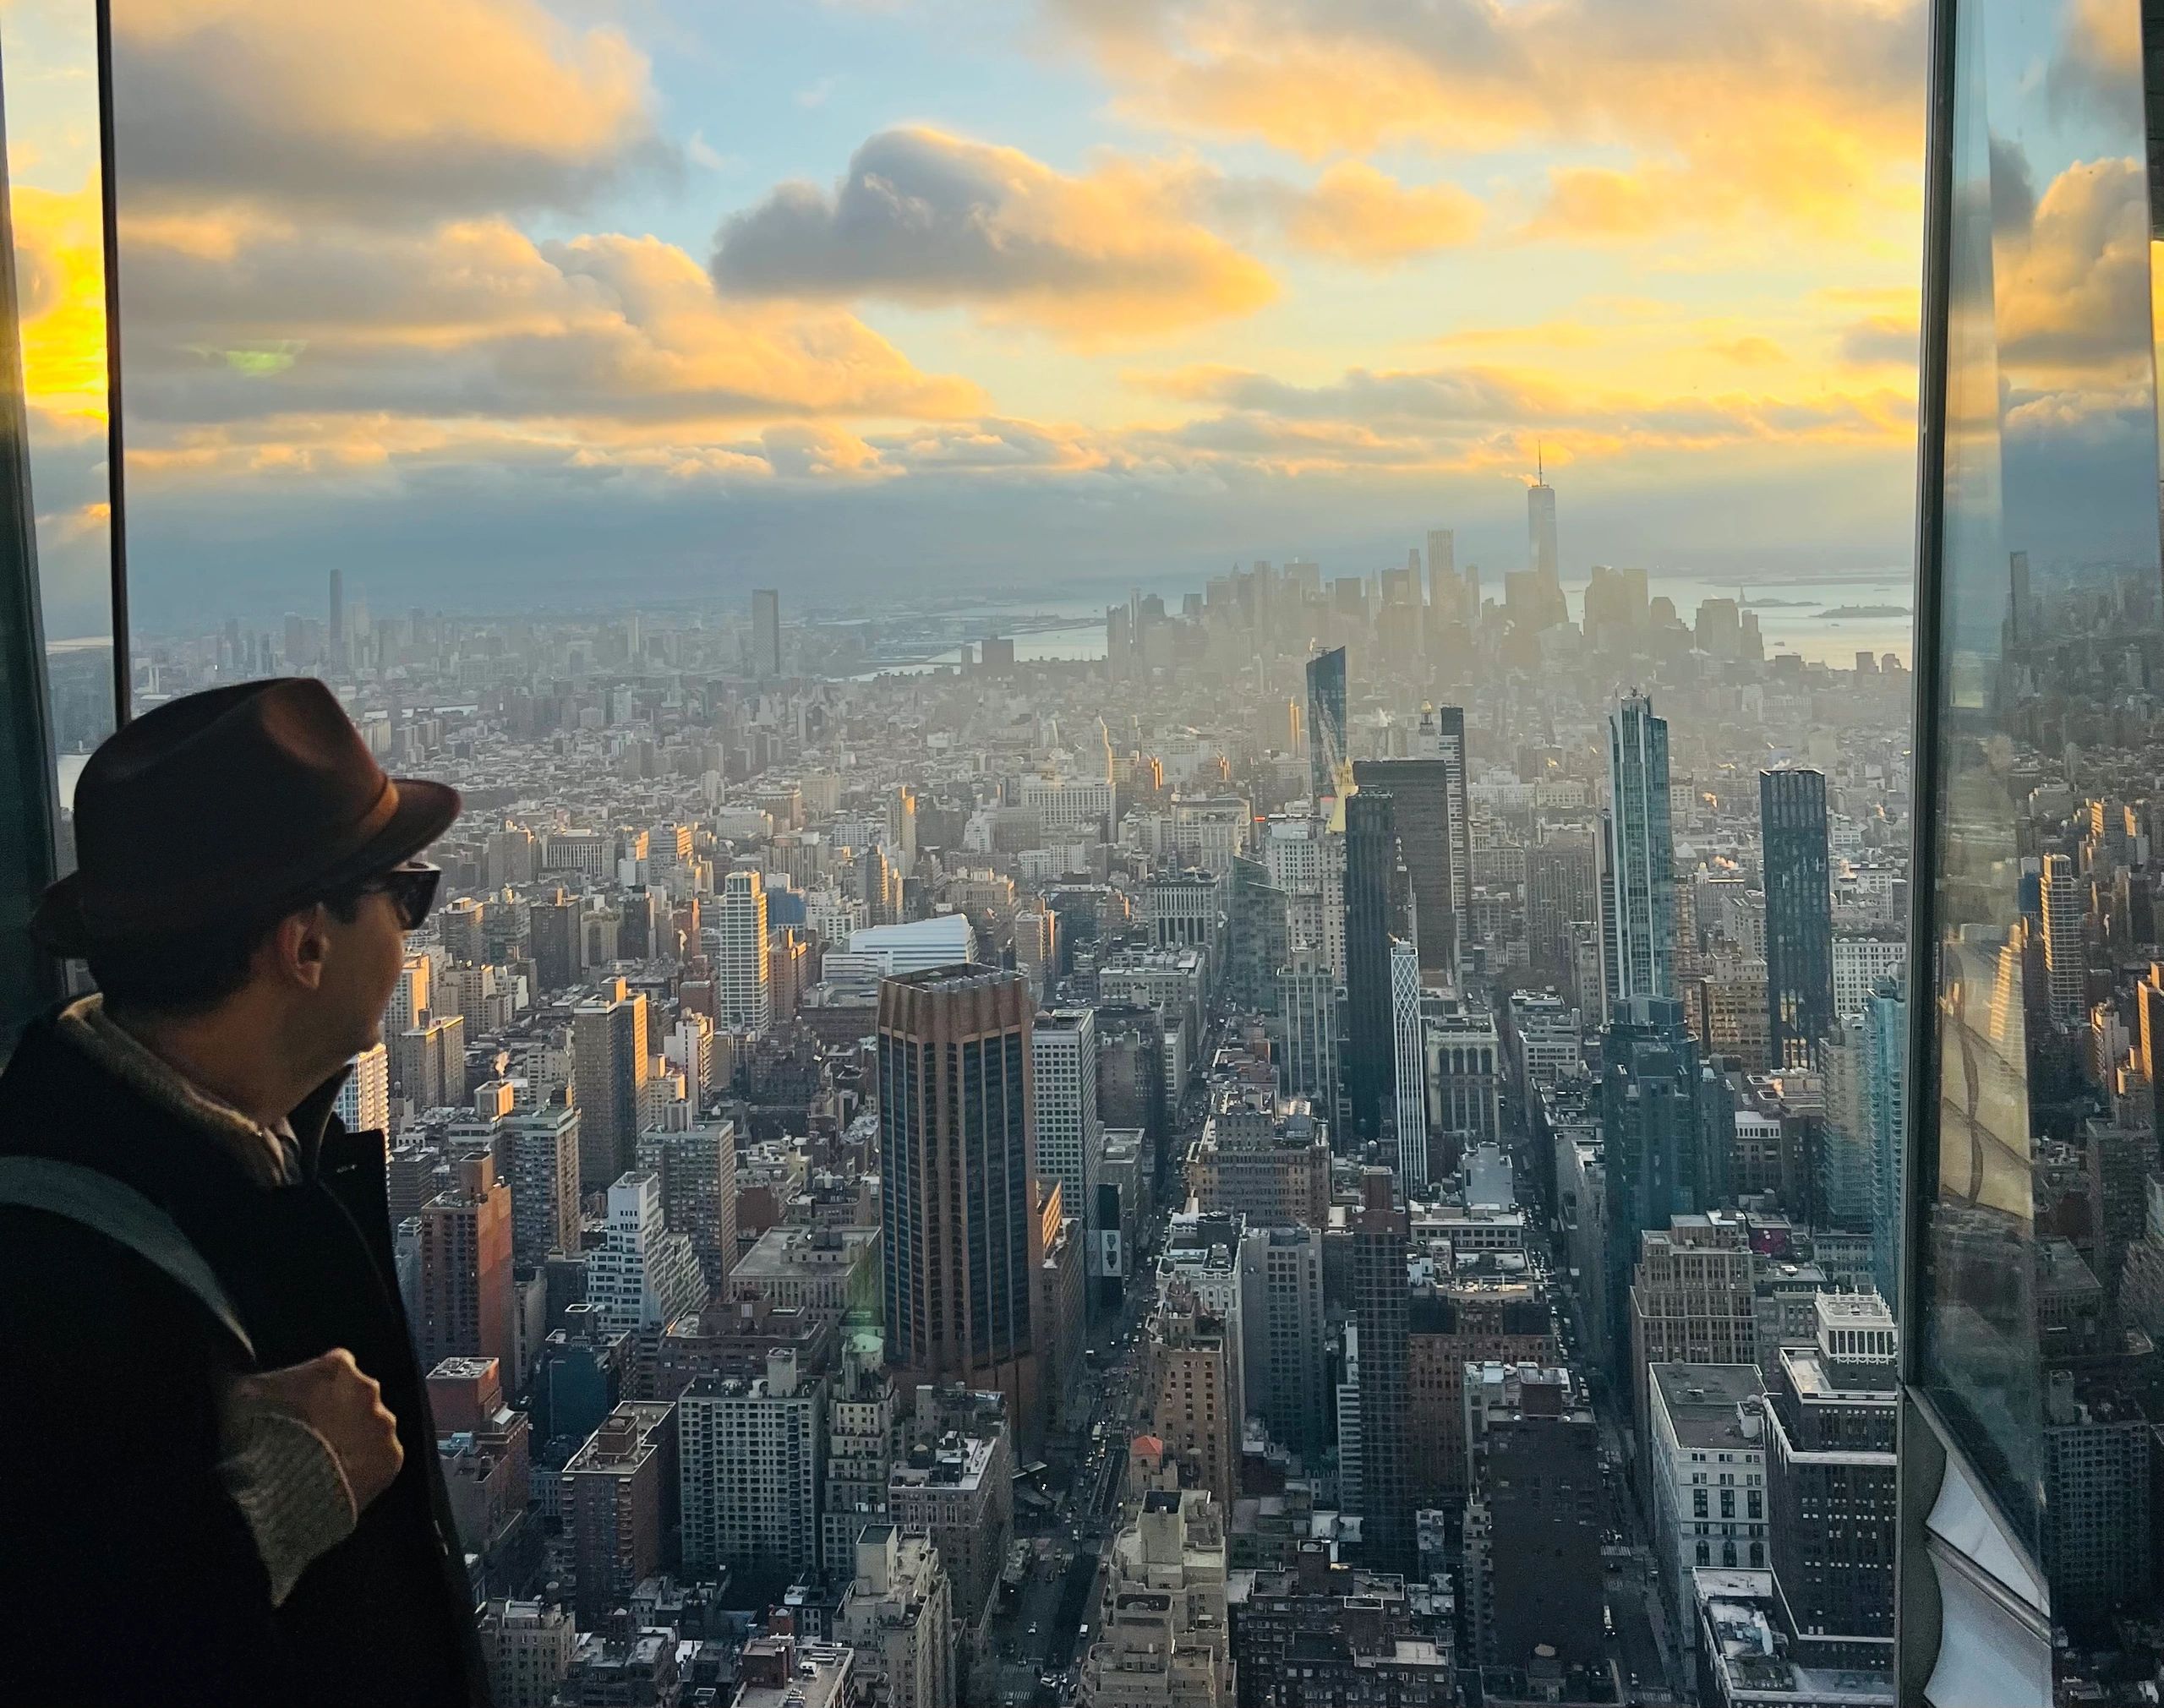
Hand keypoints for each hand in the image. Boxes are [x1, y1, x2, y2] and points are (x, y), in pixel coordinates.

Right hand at [234, 1348, 404, 1513]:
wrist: (280, 1492)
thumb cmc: (258, 1435)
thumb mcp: (237, 1393)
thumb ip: (238, 1367)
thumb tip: (220, 1347)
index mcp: (337, 1367)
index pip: (335, 1365)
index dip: (317, 1383)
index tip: (302, 1401)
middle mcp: (369, 1390)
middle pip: (357, 1395)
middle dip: (340, 1409)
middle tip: (314, 1433)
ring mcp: (383, 1425)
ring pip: (372, 1425)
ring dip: (355, 1436)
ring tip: (326, 1459)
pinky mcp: (393, 1457)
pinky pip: (382, 1455)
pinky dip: (366, 1464)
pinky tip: (341, 1476)